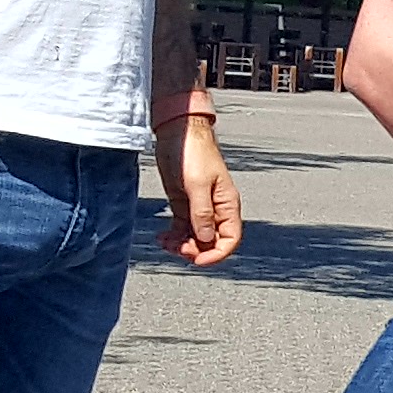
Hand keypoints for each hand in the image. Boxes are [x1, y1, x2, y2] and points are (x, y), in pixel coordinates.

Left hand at [156, 110, 240, 266]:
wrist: (177, 133)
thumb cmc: (193, 153)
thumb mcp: (197, 183)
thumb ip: (202, 212)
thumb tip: (205, 238)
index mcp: (227, 204)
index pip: (231, 238)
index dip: (217, 254)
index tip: (197, 259)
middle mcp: (216, 209)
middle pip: (212, 242)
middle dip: (196, 250)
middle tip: (178, 248)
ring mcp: (199, 208)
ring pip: (195, 238)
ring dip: (182, 245)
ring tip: (166, 242)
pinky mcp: (183, 205)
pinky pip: (182, 229)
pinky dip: (173, 237)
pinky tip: (161, 238)